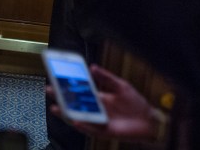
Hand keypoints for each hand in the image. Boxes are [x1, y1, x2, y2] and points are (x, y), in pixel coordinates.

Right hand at [48, 64, 164, 143]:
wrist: (149, 120)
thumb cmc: (136, 103)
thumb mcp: (121, 86)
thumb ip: (106, 77)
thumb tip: (92, 67)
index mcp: (99, 97)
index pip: (80, 91)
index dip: (69, 86)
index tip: (58, 78)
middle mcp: (96, 109)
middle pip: (75, 104)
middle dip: (62, 98)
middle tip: (50, 90)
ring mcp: (99, 120)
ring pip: (79, 117)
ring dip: (67, 113)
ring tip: (56, 107)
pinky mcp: (104, 131)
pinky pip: (90, 129)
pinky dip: (82, 125)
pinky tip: (74, 119)